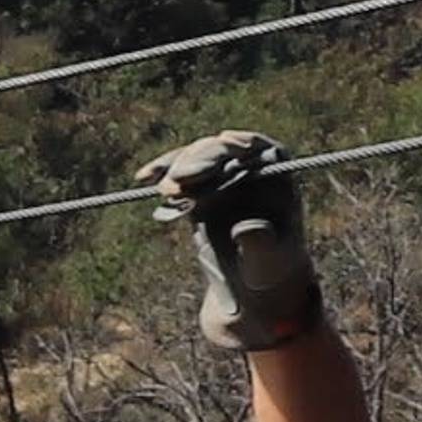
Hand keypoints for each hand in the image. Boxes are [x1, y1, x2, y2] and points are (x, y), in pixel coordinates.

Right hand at [135, 130, 324, 353]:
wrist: (249, 281)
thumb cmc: (269, 268)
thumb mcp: (268, 259)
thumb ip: (260, 243)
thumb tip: (245, 228)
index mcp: (277, 177)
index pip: (264, 150)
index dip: (246, 142)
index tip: (226, 141)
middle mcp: (248, 168)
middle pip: (223, 152)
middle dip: (200, 160)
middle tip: (180, 179)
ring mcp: (219, 175)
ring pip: (196, 158)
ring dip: (177, 168)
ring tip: (164, 189)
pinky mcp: (197, 186)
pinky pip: (177, 174)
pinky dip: (161, 173)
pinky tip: (144, 177)